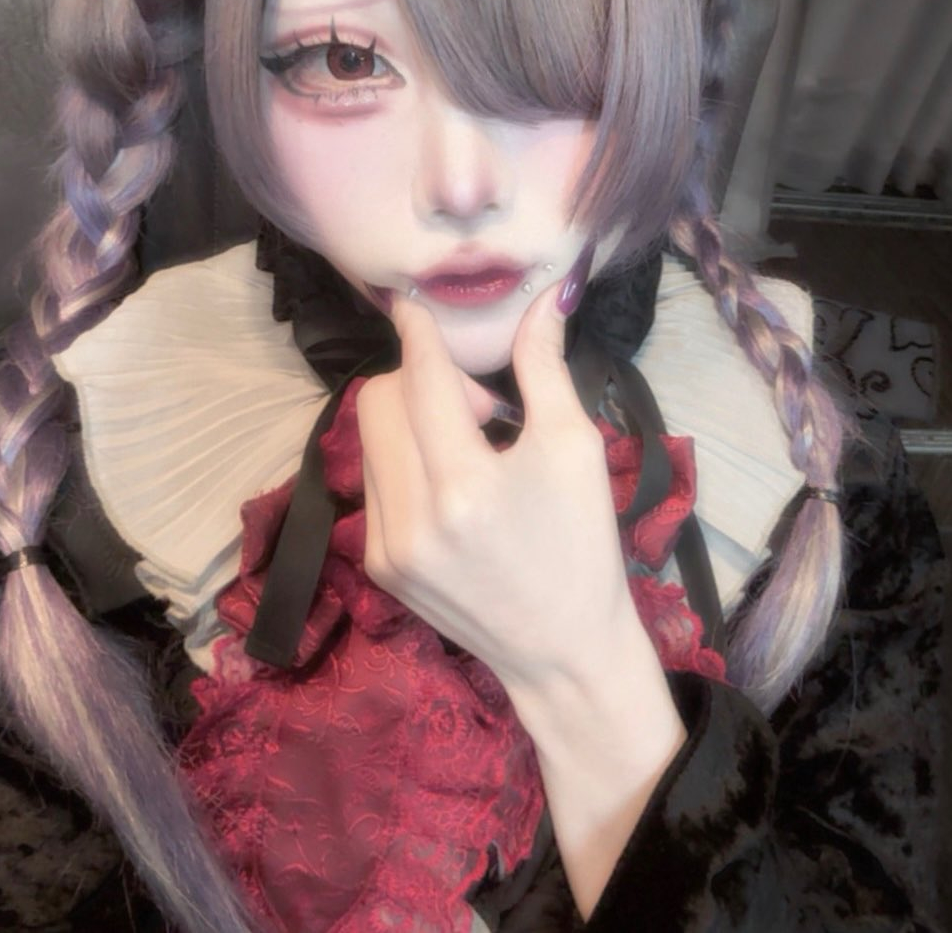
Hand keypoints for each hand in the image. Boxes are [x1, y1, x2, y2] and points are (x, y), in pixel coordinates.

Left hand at [355, 282, 641, 696]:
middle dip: (420, 381)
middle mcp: (410, 518)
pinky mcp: (378, 564)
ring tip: (469, 448)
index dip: (417, 332)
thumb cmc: (582, 545)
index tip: (410, 299)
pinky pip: (374, 478)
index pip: (421, 380)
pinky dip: (406, 460)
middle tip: (480, 406)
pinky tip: (453, 485)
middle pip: (378, 400)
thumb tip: (541, 300)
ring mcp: (385, 546)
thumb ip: (544, 367)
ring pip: (369, 436)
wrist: (563, 651)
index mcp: (464, 488)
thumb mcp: (575, 448)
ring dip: (411, 419)